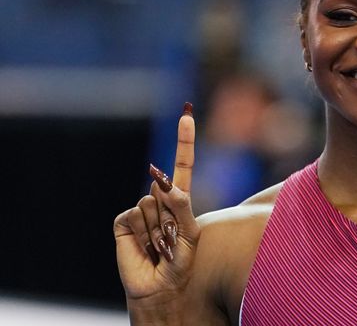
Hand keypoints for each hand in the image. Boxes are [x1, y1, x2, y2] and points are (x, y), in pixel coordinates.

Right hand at [113, 103, 200, 315]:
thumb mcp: (190, 234)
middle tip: (171, 239)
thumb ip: (182, 207)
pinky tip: (144, 246)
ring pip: (149, 202)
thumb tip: (165, 183)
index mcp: (179, 200)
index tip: (186, 114)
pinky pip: (133, 214)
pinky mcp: (123, 221)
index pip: (182, 164)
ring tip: (159, 245)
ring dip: (157, 227)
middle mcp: (159, 201)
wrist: (160, 287)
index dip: (184, 140)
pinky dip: (141, 231)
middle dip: (170, 212)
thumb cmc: (180, 262)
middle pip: (164, 187)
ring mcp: (140, 210)